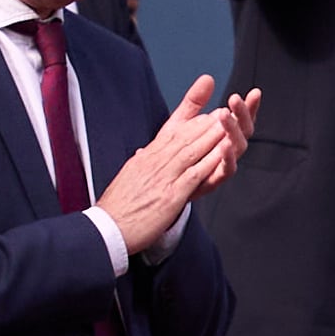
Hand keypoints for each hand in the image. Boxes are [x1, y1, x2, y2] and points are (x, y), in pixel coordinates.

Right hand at [95, 77, 248, 258]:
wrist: (107, 228)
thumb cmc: (119, 206)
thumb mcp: (130, 177)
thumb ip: (141, 164)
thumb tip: (143, 153)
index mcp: (147, 158)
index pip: (170, 132)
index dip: (188, 116)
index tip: (204, 107)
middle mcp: (154, 162)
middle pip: (183, 137)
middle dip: (205, 123)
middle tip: (224, 109)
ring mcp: (163, 177)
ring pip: (190, 151)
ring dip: (211, 136)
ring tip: (227, 123)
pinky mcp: (170, 195)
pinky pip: (193, 175)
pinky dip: (209, 163)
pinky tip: (223, 155)